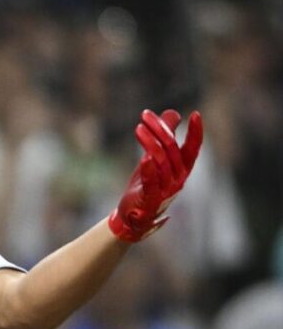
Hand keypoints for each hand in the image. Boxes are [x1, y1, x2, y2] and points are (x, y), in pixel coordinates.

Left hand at [108, 109, 202, 241]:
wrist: (132, 215)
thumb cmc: (147, 184)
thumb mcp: (156, 157)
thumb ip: (166, 136)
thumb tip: (173, 112)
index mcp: (182, 169)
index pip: (193, 149)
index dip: (196, 132)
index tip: (195, 114)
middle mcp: (178, 178)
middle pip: (172, 149)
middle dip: (160, 129)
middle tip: (145, 115)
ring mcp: (165, 190)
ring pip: (161, 160)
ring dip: (150, 142)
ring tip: (138, 128)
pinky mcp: (150, 199)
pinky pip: (153, 182)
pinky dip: (150, 170)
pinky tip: (144, 157)